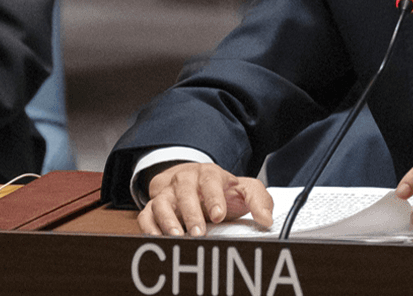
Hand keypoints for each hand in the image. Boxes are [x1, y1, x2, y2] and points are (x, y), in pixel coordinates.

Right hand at [137, 162, 272, 236]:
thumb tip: (266, 219)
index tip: (219, 215)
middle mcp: (185, 180)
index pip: (210, 181)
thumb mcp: (245, 189)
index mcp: (210, 174)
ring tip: (177, 237)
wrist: (196, 182)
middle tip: (198, 233)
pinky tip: (157, 238)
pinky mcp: (154, 206)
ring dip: (168, 221)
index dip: (214, 197)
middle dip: (191, 213)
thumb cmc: (223, 189)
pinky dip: (148, 226)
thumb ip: (259, 201)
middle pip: (185, 192)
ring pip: (162, 203)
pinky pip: (146, 215)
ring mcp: (168, 193)